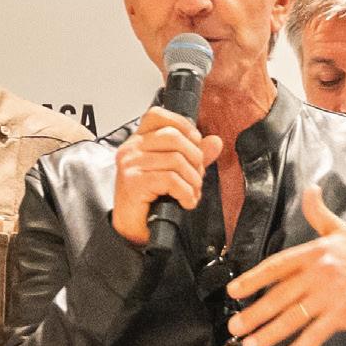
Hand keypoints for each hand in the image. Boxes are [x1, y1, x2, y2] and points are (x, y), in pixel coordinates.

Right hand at [111, 106, 220, 246]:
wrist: (133, 230)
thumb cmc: (151, 201)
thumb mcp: (175, 173)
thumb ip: (194, 156)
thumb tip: (215, 141)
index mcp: (138, 141)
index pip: (158, 115)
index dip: (183, 126)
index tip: (195, 145)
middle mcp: (130, 149)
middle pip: (173, 137)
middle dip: (195, 158)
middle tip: (197, 178)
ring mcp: (130, 165)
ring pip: (176, 160)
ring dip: (193, 180)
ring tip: (192, 193)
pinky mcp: (133, 183)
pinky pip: (171, 180)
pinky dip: (186, 193)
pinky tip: (186, 202)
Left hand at [227, 186, 345, 345]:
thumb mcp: (344, 232)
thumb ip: (321, 215)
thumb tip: (311, 189)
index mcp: (316, 251)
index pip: (277, 265)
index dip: (253, 279)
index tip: (233, 291)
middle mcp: (321, 271)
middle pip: (280, 296)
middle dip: (254, 314)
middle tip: (234, 327)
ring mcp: (332, 294)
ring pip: (293, 317)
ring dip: (269, 334)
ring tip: (250, 345)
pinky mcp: (344, 314)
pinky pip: (316, 334)